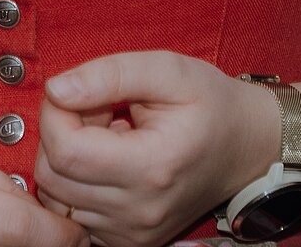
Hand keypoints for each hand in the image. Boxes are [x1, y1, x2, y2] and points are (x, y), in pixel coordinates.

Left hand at [34, 51, 279, 246]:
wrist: (246, 147)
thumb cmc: (212, 104)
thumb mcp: (169, 70)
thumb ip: (110, 74)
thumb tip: (57, 90)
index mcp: (152, 167)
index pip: (65, 150)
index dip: (55, 114)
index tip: (75, 92)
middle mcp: (140, 211)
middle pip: (53, 177)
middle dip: (61, 134)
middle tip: (98, 111)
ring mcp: (134, 233)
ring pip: (58, 197)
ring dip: (69, 160)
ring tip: (107, 136)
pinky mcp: (129, 241)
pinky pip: (74, 214)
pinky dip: (79, 185)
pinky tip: (110, 162)